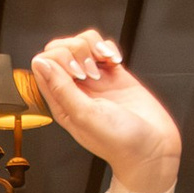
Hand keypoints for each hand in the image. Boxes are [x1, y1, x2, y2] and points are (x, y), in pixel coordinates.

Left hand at [26, 30, 180, 190]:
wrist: (153, 149)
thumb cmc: (120, 142)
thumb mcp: (85, 115)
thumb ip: (61, 88)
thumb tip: (41, 64)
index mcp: (61, 102)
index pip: (44, 64)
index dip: (59, 60)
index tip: (78, 74)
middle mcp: (75, 90)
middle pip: (61, 49)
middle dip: (77, 50)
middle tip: (93, 72)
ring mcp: (95, 80)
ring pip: (82, 44)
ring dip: (94, 47)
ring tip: (106, 66)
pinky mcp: (114, 74)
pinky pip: (103, 48)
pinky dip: (109, 48)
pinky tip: (116, 63)